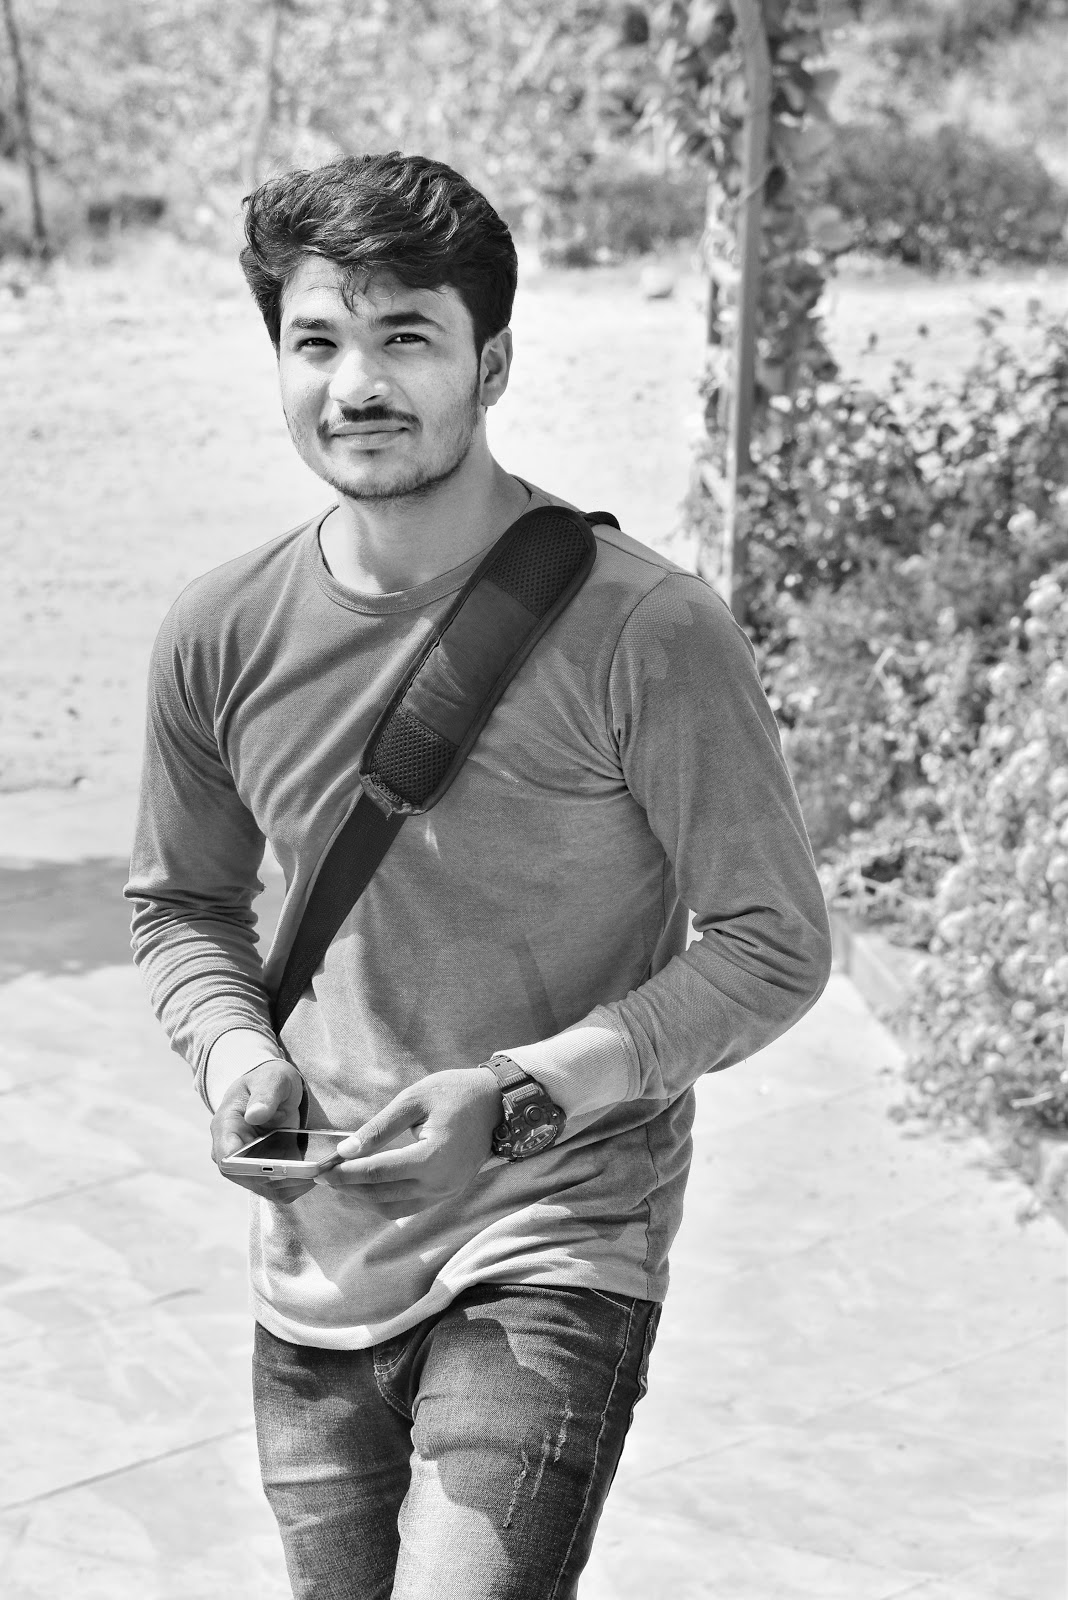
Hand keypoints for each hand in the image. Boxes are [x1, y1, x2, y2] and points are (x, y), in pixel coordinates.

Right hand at [210, 1058, 310, 1205]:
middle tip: (312, 1169)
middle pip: (250, 1180)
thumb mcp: (271, 1078)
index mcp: (225, 1128)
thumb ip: (264, 1094)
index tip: (281, 1165)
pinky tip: (318, 1170)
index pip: (227, 1160)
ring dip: (296, 1182)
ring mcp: (246, 1167)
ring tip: (321, 1169)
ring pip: (269, 1189)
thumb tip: (255, 1115)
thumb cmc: (268, 1081)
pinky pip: (281, 1189)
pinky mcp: (263, 1175)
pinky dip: (300, 1183)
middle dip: (283, 1177)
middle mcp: (230, 1154)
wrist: (271, 1091)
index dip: (250, 1168)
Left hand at [318, 1068, 502, 1218]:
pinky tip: (367, 1187)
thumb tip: (346, 1149)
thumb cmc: (456, 1092)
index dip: (345, 1173)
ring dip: (363, 1199)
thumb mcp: (415, 1099)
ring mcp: (444, 1192)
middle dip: (348, 1188)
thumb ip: (380, 1127)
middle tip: (324, 1177)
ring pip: (392, 1207)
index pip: (377, 1172)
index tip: (321, 1169)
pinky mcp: (446, 1193)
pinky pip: (407, 1207)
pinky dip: (383, 1201)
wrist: (497, 1103)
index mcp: (432, 1157)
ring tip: (341, 1183)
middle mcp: (439, 1183)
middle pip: (380, 1195)